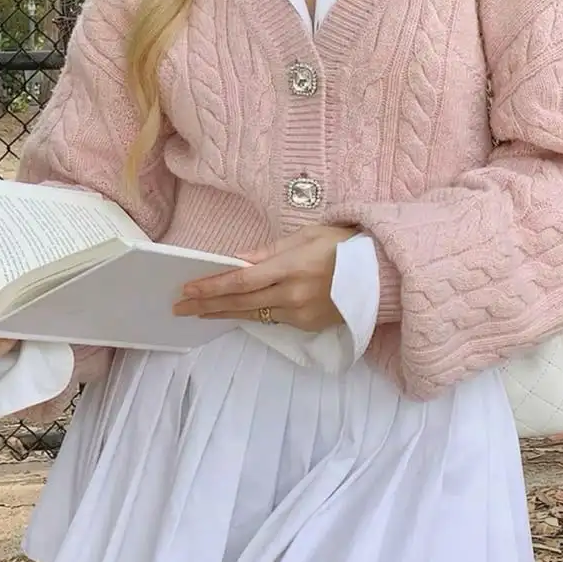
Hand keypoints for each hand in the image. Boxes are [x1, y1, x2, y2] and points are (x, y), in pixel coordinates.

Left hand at [174, 226, 357, 330]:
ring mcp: (301, 313)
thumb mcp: (307, 236)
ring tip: (198, 313)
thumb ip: (270, 252)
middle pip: (241, 303)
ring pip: (254, 315)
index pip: (241, 280)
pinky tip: (234, 312)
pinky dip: (251, 314)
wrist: (383, 275)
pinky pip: (274, 319)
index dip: (212, 286)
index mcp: (292, 267)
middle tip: (179, 307)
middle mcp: (293, 294)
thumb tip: (237, 260)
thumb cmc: (346, 246)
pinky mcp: (309, 325)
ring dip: (223, 313)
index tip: (187, 289)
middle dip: (207, 305)